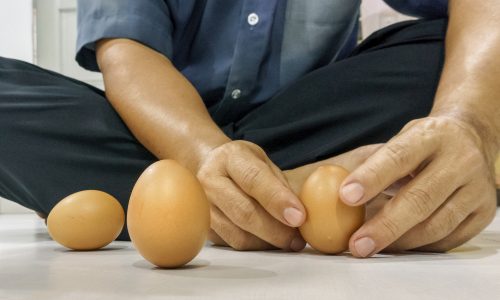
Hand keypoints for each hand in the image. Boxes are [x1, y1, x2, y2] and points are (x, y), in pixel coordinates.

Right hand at [197, 140, 305, 250]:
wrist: (210, 168)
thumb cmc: (244, 166)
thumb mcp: (263, 162)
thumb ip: (279, 185)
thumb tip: (299, 215)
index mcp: (230, 157)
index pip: (254, 180)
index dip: (278, 200)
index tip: (299, 217)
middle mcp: (210, 179)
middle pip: (244, 211)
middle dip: (276, 229)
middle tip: (297, 238)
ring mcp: (202, 205)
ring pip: (238, 233)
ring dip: (268, 242)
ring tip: (288, 240)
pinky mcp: (204, 225)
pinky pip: (233, 242)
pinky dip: (256, 245)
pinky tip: (269, 240)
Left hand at [340, 116, 497, 256]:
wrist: (471, 138)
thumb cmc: (424, 142)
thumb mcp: (401, 138)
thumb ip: (375, 163)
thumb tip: (337, 195)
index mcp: (431, 136)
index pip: (398, 156)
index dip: (371, 177)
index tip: (346, 196)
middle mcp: (459, 160)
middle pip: (420, 198)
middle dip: (384, 225)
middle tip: (357, 244)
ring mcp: (476, 187)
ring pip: (436, 224)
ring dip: (400, 241)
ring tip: (371, 247)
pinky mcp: (484, 211)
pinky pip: (449, 238)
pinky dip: (419, 246)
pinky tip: (397, 246)